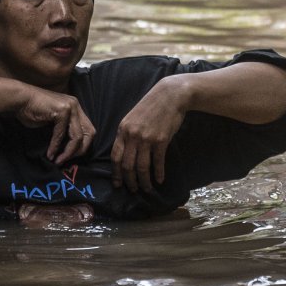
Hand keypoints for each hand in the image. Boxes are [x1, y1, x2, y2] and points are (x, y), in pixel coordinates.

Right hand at [15, 87, 95, 164]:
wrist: (20, 99)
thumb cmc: (32, 110)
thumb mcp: (54, 121)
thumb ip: (64, 130)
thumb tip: (70, 149)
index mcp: (75, 107)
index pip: (89, 129)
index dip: (83, 145)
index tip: (71, 156)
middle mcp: (76, 105)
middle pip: (89, 133)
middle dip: (79, 150)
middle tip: (67, 160)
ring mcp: (70, 107)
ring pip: (77, 136)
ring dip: (68, 152)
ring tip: (58, 160)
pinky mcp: (62, 111)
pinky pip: (61, 134)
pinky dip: (55, 146)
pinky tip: (50, 154)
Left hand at [111, 77, 188, 192]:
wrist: (169, 95)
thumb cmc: (151, 106)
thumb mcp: (133, 118)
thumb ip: (127, 134)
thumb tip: (125, 154)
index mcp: (123, 130)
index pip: (115, 156)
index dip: (116, 173)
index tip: (118, 184)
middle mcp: (132, 135)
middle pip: (127, 165)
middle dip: (129, 181)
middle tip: (133, 190)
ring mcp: (146, 138)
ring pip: (141, 166)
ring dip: (144, 181)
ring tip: (146, 189)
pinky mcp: (161, 140)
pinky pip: (158, 162)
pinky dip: (158, 173)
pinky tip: (159, 179)